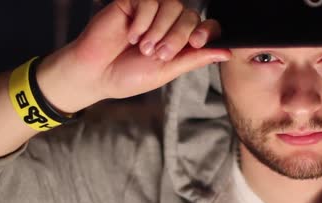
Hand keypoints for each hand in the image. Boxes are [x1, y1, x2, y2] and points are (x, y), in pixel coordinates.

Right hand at [38, 0, 230, 111]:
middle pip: (190, 16)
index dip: (207, 31)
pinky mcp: (133, 3)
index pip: (205, 27)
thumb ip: (194, 59)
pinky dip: (143, 20)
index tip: (198, 42)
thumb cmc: (128, 76)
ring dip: (159, 29)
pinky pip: (150, 1)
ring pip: (172, 6)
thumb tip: (226, 53)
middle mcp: (168, 23)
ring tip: (142, 47)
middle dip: (177, 36)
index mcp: (179, 42)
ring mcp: (151, 11)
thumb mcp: (166, 71)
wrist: (95, 73)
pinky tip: (131, 35)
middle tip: (157, 54)